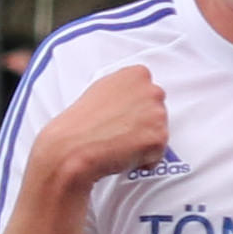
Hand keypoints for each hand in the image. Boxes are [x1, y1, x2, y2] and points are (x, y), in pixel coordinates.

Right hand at [36, 63, 172, 191]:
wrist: (73, 146)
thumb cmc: (82, 121)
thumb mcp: (102, 89)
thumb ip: (124, 89)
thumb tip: (132, 98)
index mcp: (138, 74)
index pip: (149, 91)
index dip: (135, 108)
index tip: (123, 115)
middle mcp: (152, 90)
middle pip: (157, 111)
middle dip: (143, 124)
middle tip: (119, 131)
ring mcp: (158, 114)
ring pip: (159, 132)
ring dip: (143, 141)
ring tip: (118, 142)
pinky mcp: (159, 138)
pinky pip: (158, 154)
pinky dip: (144, 159)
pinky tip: (123, 154)